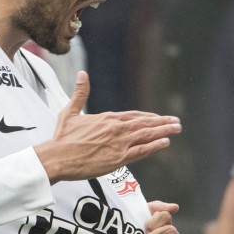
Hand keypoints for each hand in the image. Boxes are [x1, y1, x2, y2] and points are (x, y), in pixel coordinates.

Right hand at [35, 71, 181, 182]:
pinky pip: (142, 151)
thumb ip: (80, 93)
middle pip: (144, 124)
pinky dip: (154, 146)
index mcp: (105, 119)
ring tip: (175, 129)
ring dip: (163, 132)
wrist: (57, 157)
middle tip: (176, 122)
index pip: (132, 116)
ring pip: (147, 136)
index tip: (158, 117)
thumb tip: (81, 75)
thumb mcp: (70, 111)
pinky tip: (165, 142)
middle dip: (162, 123)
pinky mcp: (118, 158)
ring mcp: (119, 144)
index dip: (147, 117)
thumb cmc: (62, 138)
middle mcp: (115, 129)